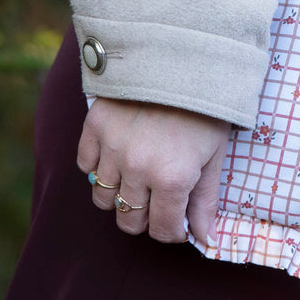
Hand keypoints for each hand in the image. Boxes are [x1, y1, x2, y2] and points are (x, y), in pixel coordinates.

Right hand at [76, 97, 231, 244]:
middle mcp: (138, 169)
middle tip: (158, 200)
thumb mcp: (214, 156)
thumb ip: (205, 201)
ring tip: (137, 178)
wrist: (183, 59)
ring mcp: (113, 148)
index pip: (162, 230)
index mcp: (173, 178)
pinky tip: (118, 156)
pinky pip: (86, 165)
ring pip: (103, 198)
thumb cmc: (206, 110)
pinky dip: (99, 167)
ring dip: (120, 195)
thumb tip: (206, 240)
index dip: (172, 231)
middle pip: (129, 220)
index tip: (177, 222)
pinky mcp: (95, 127)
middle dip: (145, 218)